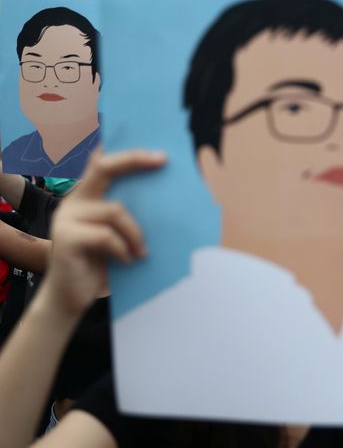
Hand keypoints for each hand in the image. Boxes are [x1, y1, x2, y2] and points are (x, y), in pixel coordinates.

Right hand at [44, 149, 165, 315]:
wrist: (71, 298)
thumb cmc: (102, 264)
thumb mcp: (120, 235)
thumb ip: (131, 214)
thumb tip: (170, 198)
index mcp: (89, 196)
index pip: (102, 162)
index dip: (125, 151)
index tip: (157, 149)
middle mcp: (75, 200)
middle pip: (103, 168)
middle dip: (134, 160)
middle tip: (161, 159)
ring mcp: (67, 218)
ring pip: (116, 210)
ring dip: (137, 233)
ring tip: (143, 253)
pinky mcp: (66, 238)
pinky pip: (106, 235)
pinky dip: (124, 248)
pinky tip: (128, 261)